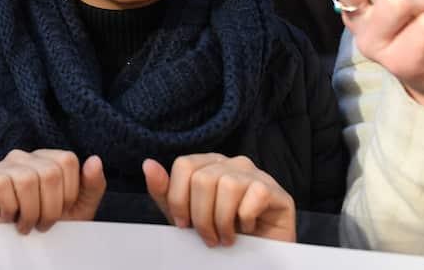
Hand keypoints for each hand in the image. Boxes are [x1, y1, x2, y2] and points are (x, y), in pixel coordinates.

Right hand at [0, 150, 105, 233]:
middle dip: (50, 208)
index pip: (67, 161)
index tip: (61, 211)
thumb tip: (95, 160)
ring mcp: (4, 167)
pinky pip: (2, 185)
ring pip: (26, 180)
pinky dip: (9, 210)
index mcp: (48, 160)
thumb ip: (92, 186)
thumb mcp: (78, 211)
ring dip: (29, 213)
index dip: (68, 192)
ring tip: (25, 224)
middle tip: (41, 223)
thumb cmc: (47, 229)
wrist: (16, 252)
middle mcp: (26, 158)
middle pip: (49, 172)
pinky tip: (8, 218)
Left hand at [143, 154, 294, 245]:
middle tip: (210, 238)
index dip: (179, 199)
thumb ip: (165, 193)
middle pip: (203, 178)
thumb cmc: (218, 235)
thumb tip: (147, 164)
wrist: (253, 260)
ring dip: (223, 221)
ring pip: (227, 185)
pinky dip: (247, 219)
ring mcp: (256, 174)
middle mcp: (233, 163)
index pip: (184, 165)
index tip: (184, 225)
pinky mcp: (276, 191)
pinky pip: (255, 195)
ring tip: (227, 238)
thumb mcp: (185, 217)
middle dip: (201, 217)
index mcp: (209, 164)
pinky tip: (249, 229)